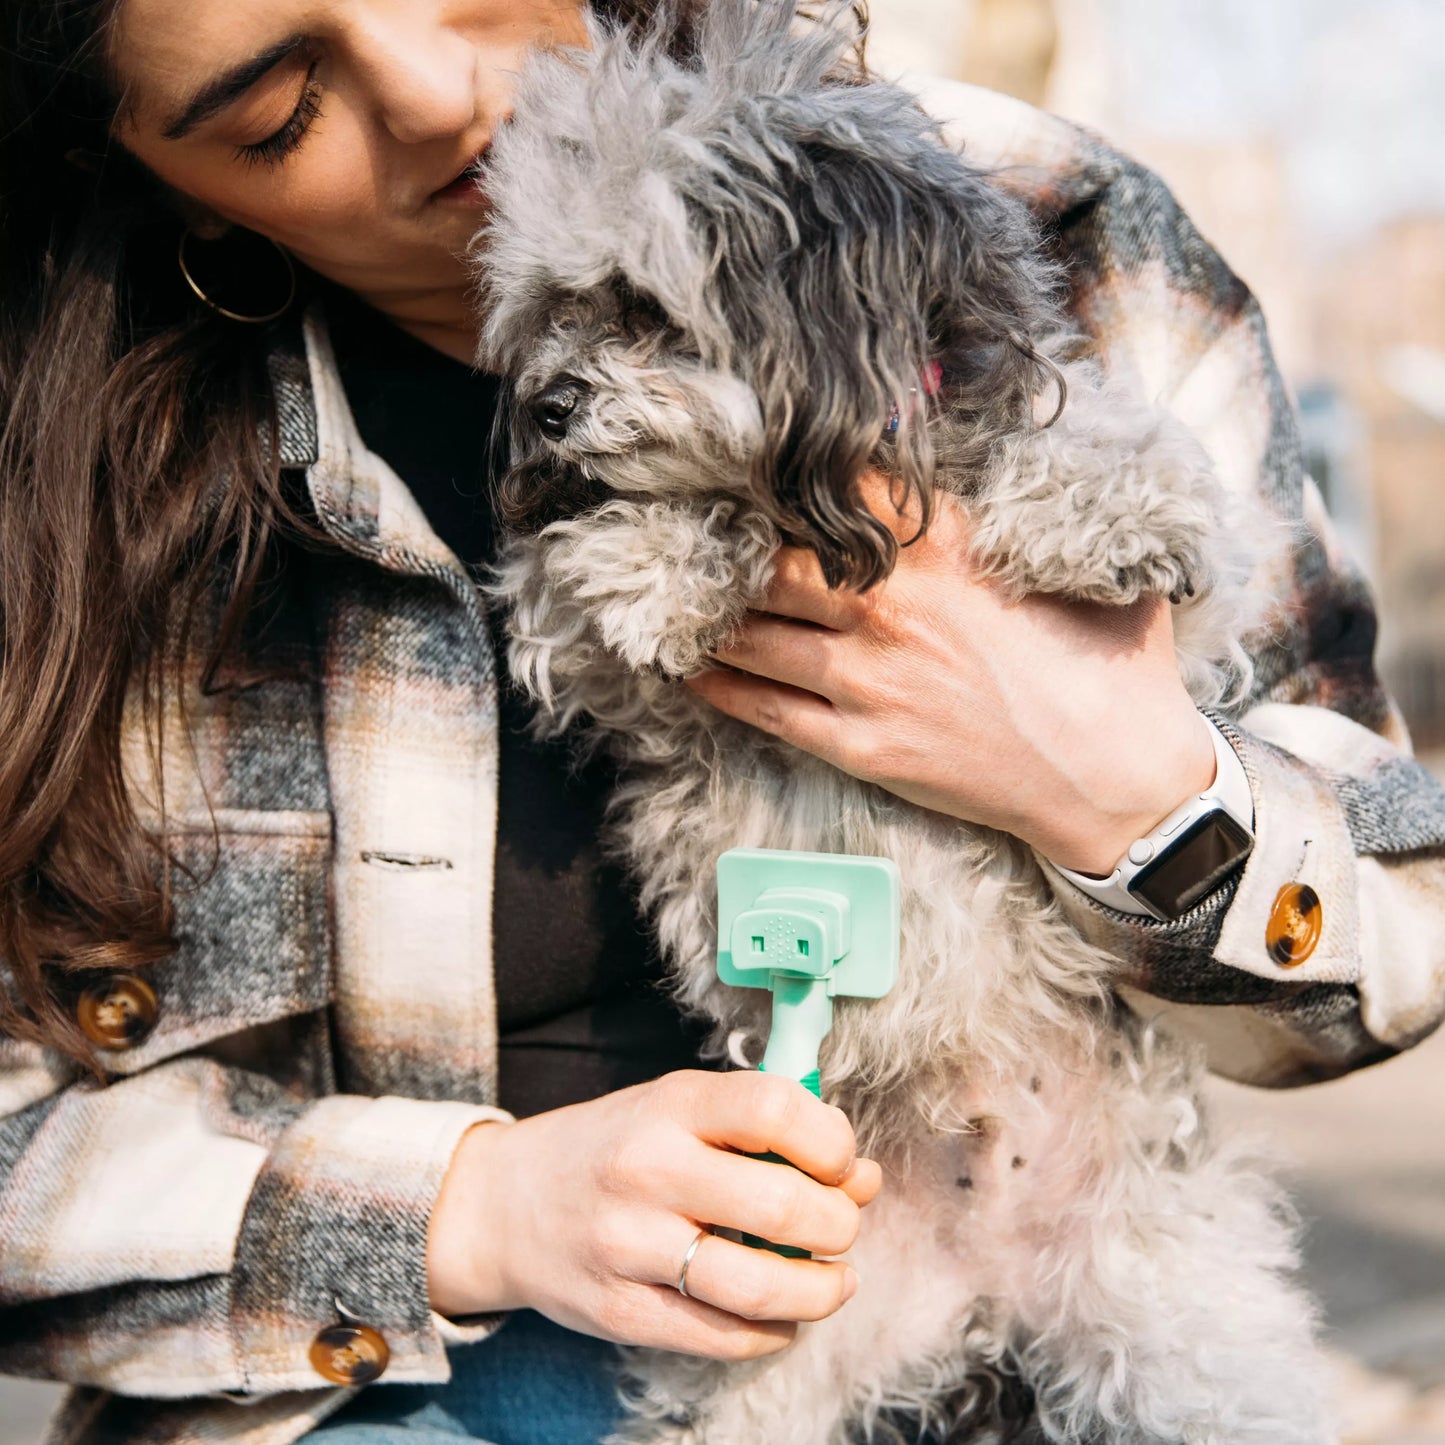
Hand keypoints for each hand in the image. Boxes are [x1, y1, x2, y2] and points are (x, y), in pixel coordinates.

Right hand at [426, 1070, 881, 1358]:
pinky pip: (725, 1337)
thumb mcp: (677, 1108)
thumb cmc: (611, 1147)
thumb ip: (765, 1133)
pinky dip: (775, 1332)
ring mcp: (630, 1247)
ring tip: (834, 1279)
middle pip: (783, 1206)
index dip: (832, 1141)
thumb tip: (863, 1178)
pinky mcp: (622, 1312)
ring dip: (823, 1290)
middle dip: (839, 1225)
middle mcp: (648, 1170)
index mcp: (670, 1105)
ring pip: (761, 1287)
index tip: (840, 1161)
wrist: (501, 1205)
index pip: (776, 1110)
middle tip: (841, 1227)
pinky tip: (784, 1315)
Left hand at [686, 476, 1215, 875]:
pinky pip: (768, 707)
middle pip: (777, 563)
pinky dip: (721, 684)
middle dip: (732, 548)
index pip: (849, 494)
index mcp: (947, 553)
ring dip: (712, 614)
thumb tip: (1030, 463)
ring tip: (674, 598)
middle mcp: (893, 609)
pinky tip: (688, 668)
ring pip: (758, 634)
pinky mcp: (863, 745)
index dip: (794, 479)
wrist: (1117, 779)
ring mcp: (870, 681)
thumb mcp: (1086, 567)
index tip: (753, 469)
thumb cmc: (1109, 669)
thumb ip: (1039, 515)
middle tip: (691, 536)